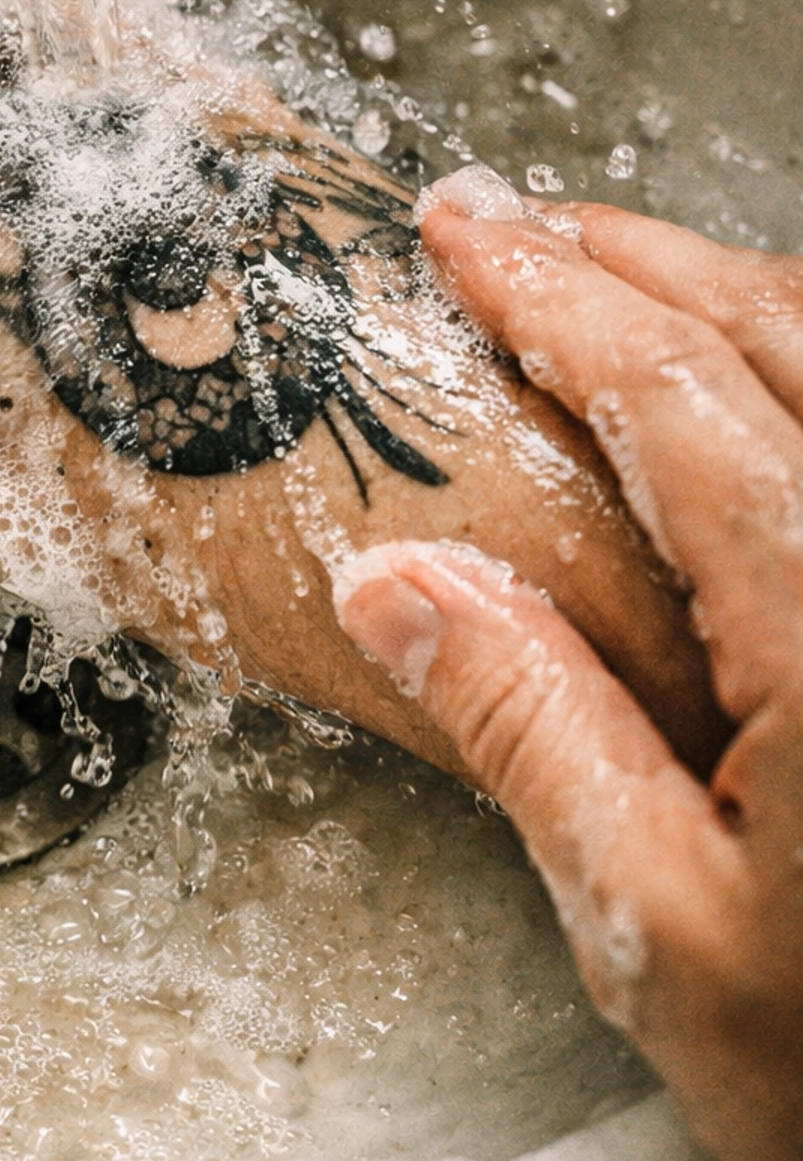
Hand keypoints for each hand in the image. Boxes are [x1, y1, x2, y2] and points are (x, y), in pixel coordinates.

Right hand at [334, 165, 802, 1160]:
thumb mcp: (663, 938)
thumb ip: (533, 734)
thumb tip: (396, 582)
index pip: (670, 396)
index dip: (552, 295)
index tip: (461, 232)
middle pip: (780, 334)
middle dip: (634, 258)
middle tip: (517, 223)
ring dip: (731, 295)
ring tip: (616, 280)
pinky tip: (760, 398)